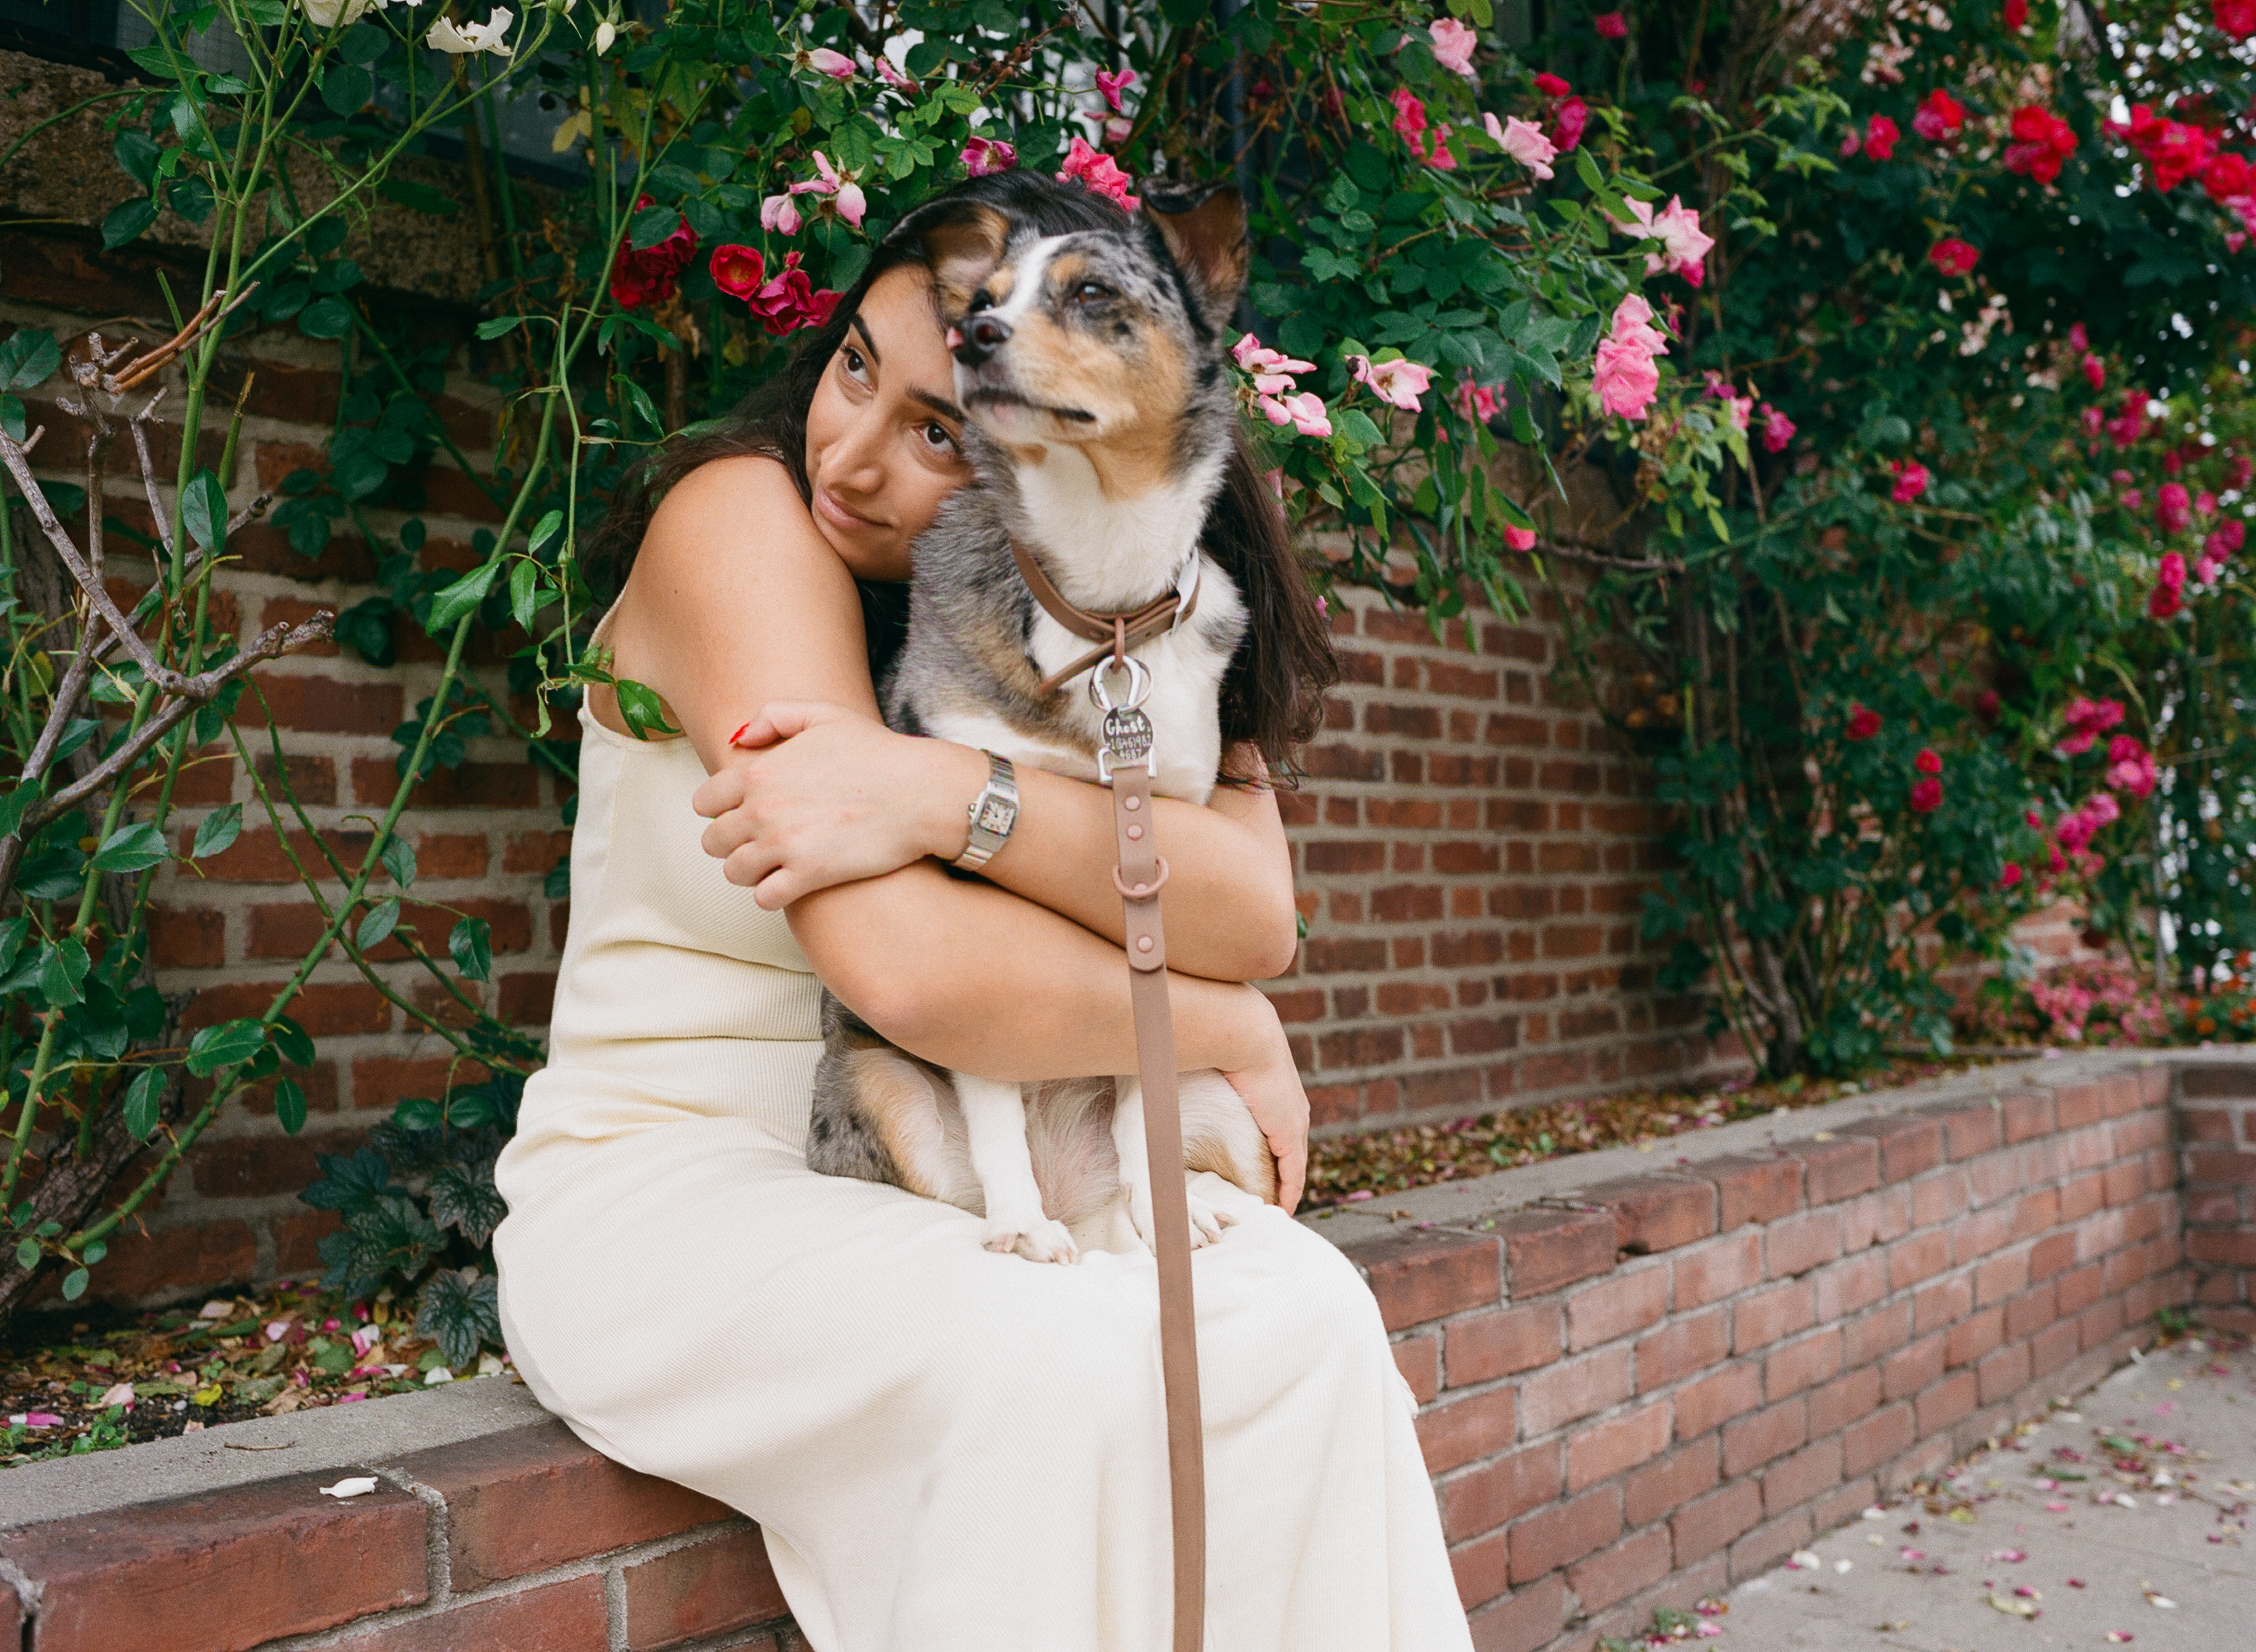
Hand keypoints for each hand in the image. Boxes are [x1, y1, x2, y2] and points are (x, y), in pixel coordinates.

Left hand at [692, 702, 984, 907]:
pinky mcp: (808, 875)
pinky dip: (771, 894)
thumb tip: (739, 739)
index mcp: (759, 770)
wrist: (920, 792)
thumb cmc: (878, 753)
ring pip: (734, 872)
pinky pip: (765, 898)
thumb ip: (774, 716)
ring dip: (748, 871)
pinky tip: (789, 884)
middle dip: (730, 842)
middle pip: (714, 840)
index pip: (705, 801)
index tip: (737, 813)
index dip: (718, 809)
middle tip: (754, 842)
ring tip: (770, 866)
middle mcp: (762, 809)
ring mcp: (783, 845)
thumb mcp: (824, 715)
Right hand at [1213, 989, 1308, 1212]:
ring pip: (1293, 1166)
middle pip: (1290, 1152)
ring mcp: (1293, 1121)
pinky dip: (1289, 1192)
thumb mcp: (1208, 1060)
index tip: (1260, 1172)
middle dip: (1281, 1176)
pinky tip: (1282, 1208)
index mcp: (1276, 1091)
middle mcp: (1291, 1108)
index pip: (1279, 1131)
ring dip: (1285, 1188)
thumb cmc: (1217, 1040)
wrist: (1242, 1031)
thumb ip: (1192, 1071)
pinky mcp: (1290, 1132)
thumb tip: (1159, 1069)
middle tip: (1268, 1198)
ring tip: (1274, 1208)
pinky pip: (1293, 1173)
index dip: (1271, 1153)